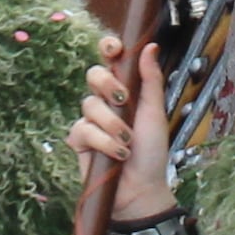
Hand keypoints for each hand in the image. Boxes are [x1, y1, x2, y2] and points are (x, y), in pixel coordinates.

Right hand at [70, 32, 176, 224]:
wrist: (141, 189)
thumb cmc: (152, 152)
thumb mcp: (155, 113)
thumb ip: (151, 80)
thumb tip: (150, 45)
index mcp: (126, 90)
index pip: (111, 61)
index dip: (108, 48)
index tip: (115, 48)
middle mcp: (106, 102)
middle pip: (94, 75)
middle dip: (109, 85)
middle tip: (124, 100)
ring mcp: (91, 120)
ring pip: (89, 104)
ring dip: (112, 124)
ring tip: (127, 142)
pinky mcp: (79, 141)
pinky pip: (83, 129)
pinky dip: (102, 142)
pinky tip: (116, 154)